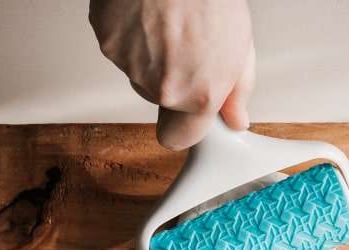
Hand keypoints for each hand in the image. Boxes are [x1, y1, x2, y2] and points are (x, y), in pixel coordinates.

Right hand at [89, 0, 254, 149]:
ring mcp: (130, 64)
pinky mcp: (107, 40)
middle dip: (173, 78)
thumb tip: (235, 117)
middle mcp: (161, 86)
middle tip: (188, 43)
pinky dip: (131, 32)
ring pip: (139, 71)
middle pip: (160, 98)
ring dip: (152, 53)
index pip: (180, 138)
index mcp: (198, 94)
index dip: (184, 125)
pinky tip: (148, 12)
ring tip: (170, 20)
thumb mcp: (241, 45)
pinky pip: (120, 46)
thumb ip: (236, 90)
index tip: (191, 115)